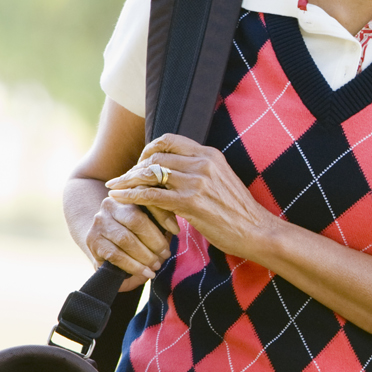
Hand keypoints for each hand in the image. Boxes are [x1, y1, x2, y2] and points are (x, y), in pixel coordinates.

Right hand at [85, 195, 173, 290]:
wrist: (107, 244)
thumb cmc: (136, 233)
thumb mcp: (151, 223)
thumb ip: (161, 221)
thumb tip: (174, 228)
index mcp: (127, 195)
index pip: (146, 201)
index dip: (162, 215)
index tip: (176, 231)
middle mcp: (109, 205)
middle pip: (135, 220)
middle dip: (154, 240)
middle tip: (166, 254)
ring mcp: (99, 222)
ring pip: (125, 239)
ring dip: (145, 255)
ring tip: (156, 265)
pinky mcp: (92, 240)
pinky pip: (115, 254)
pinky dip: (133, 266)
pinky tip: (145, 273)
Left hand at [106, 134, 275, 260]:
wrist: (256, 231)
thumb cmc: (238, 211)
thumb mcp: (222, 181)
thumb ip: (201, 171)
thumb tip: (176, 171)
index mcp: (210, 155)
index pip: (170, 140)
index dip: (149, 148)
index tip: (140, 162)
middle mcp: (203, 163)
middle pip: (156, 155)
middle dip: (134, 167)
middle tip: (124, 179)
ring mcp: (197, 182)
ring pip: (150, 173)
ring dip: (127, 180)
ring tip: (114, 187)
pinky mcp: (191, 203)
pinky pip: (152, 195)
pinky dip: (131, 195)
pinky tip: (120, 198)